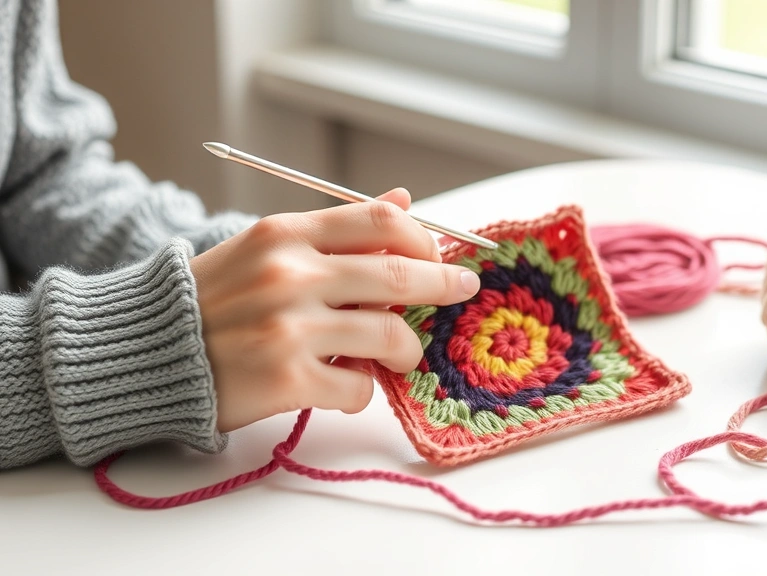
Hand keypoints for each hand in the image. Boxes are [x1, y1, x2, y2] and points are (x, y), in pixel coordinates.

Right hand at [189, 188, 479, 431]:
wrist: (147, 352)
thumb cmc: (214, 300)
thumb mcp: (268, 248)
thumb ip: (337, 228)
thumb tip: (405, 200)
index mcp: (286, 234)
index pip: (381, 222)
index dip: (424, 240)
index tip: (440, 256)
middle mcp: (290, 274)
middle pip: (398, 276)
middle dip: (443, 285)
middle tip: (461, 291)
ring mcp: (289, 328)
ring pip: (390, 337)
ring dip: (405, 350)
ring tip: (398, 355)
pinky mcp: (286, 379)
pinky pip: (359, 388)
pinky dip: (361, 391)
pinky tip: (343, 385)